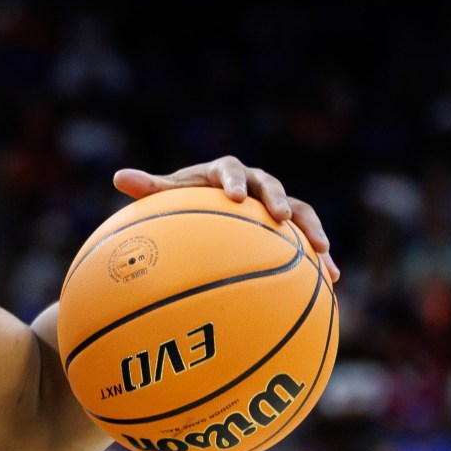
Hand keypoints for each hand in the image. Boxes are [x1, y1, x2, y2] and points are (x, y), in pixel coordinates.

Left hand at [114, 156, 339, 282]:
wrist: (214, 207)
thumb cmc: (187, 200)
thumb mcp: (170, 196)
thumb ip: (150, 188)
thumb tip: (118, 177)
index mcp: (225, 172)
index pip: (231, 170)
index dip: (234, 180)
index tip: (234, 196)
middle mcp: (257, 183)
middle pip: (271, 186)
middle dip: (277, 200)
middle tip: (279, 216)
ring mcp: (276, 204)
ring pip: (299, 212)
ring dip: (311, 229)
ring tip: (321, 249)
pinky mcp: (291, 227)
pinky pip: (307, 240)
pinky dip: (321, 258)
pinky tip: (332, 280)